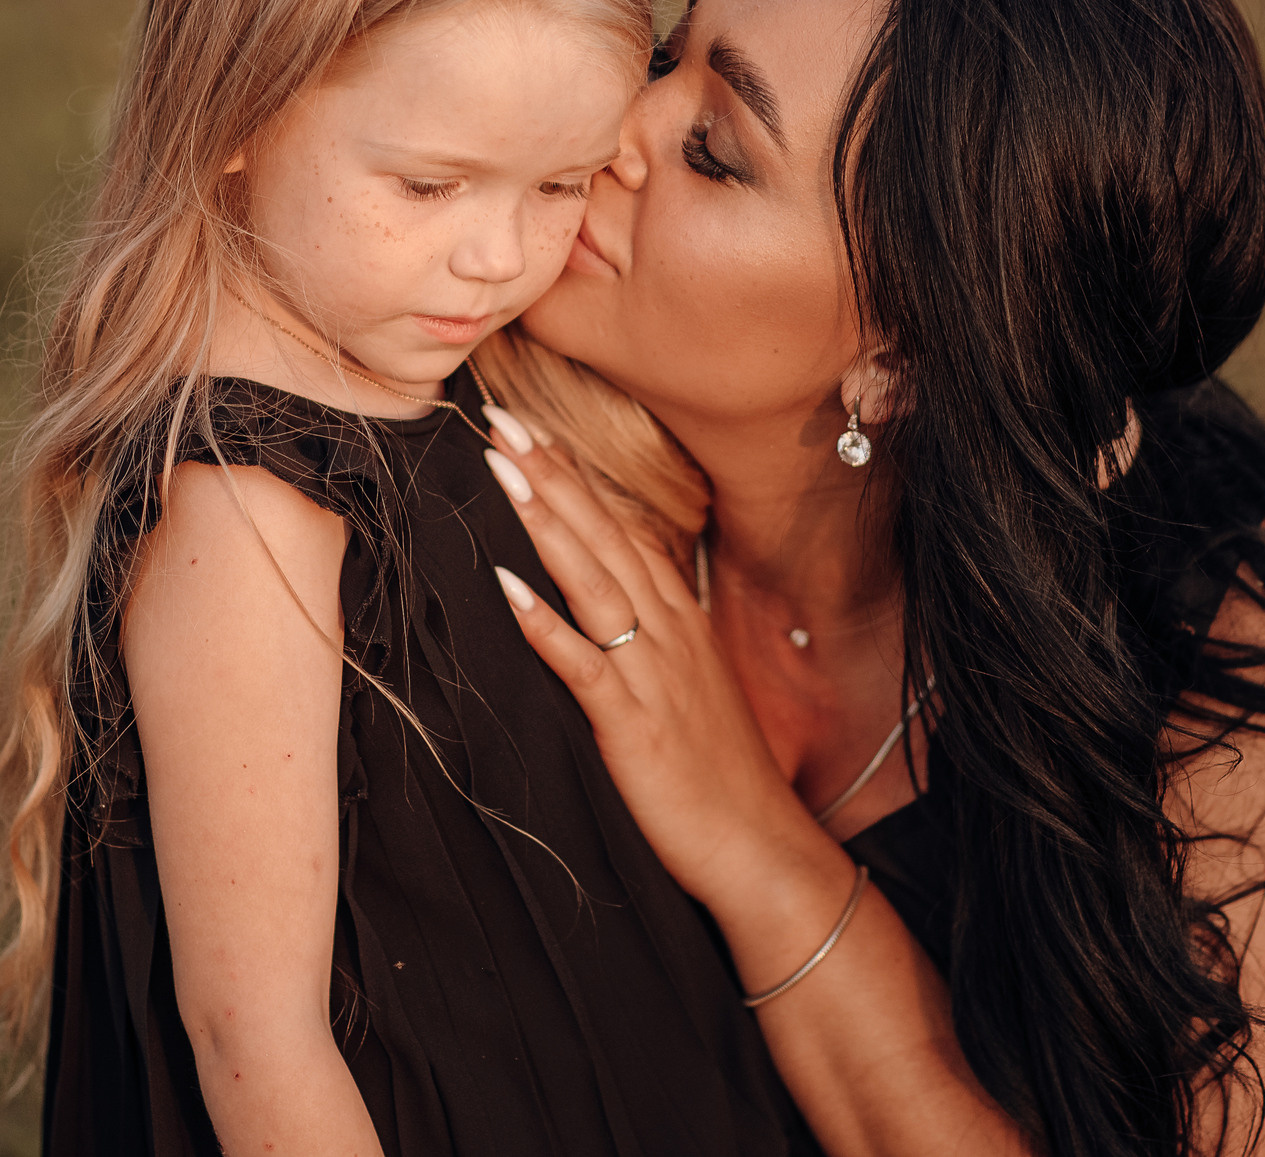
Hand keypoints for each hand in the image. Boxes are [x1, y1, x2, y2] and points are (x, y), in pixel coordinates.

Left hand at [479, 407, 829, 913]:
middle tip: (502, 416)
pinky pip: (585, 662)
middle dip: (552, 472)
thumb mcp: (692, 687)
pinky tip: (508, 586)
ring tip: (503, 468)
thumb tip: (613, 599)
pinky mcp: (636, 722)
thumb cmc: (722, 775)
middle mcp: (669, 631)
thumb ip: (656, 637)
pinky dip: (546, 621)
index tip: (533, 429)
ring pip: (594, 579)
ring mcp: (654, 672)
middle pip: (605, 534)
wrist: (762, 848)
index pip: (624, 527)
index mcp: (679, 619)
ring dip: (546, 520)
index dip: (577, 476)